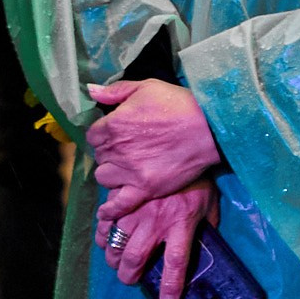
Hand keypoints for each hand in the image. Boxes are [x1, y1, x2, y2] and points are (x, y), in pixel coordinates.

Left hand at [87, 78, 219, 214]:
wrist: (208, 128)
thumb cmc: (178, 104)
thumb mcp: (146, 87)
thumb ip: (115, 91)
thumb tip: (91, 92)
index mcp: (114, 124)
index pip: (93, 135)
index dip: (103, 133)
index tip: (116, 133)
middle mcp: (117, 149)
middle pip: (99, 156)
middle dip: (109, 152)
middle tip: (126, 149)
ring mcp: (130, 171)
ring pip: (104, 177)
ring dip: (112, 173)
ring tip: (126, 168)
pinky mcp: (145, 188)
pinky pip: (119, 204)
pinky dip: (111, 209)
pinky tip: (107, 211)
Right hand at [100, 180, 218, 298]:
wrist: (182, 142)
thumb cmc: (199, 176)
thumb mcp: (210, 203)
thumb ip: (207, 225)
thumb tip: (206, 242)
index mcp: (181, 225)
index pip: (176, 264)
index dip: (170, 286)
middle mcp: (156, 222)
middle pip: (136, 259)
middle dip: (129, 276)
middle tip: (130, 279)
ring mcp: (136, 210)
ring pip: (117, 244)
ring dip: (114, 259)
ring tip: (117, 262)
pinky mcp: (122, 197)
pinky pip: (106, 221)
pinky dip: (103, 234)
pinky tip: (105, 239)